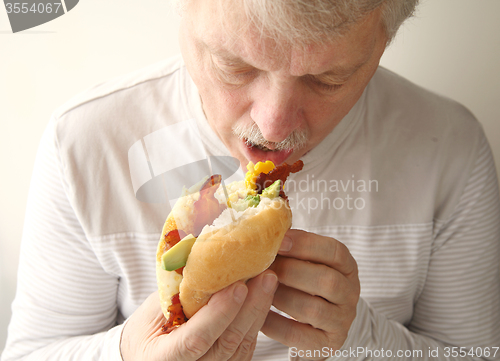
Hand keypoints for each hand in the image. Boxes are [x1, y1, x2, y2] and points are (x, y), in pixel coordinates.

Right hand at [121, 270, 277, 360]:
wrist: (150, 352)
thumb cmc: (149, 327)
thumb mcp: (154, 308)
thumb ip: (179, 291)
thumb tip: (204, 253)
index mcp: (163, 358)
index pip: (196, 339)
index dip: (219, 313)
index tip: (238, 286)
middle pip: (227, 342)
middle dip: (250, 307)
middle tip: (265, 276)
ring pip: (242, 344)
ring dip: (259, 310)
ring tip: (269, 280)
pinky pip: (247, 344)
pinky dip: (257, 318)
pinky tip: (264, 295)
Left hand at [263, 229, 359, 359]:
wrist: (316, 324)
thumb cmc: (305, 283)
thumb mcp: (307, 261)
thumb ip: (292, 245)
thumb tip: (263, 224)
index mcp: (346, 266)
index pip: (334, 251)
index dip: (306, 245)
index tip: (279, 241)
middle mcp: (350, 293)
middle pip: (326, 281)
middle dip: (291, 272)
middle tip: (264, 267)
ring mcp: (342, 320)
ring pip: (312, 309)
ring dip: (281, 297)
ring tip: (258, 289)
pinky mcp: (328, 344)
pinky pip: (298, 335)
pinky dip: (275, 324)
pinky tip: (259, 315)